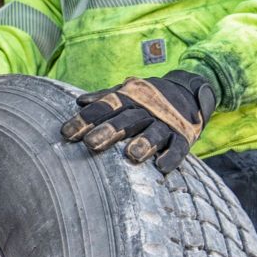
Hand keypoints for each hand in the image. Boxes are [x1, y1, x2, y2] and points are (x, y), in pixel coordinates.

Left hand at [61, 70, 216, 172]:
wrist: (190, 90)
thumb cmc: (148, 98)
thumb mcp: (128, 93)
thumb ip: (104, 98)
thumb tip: (79, 102)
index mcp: (130, 98)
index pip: (105, 106)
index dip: (86, 119)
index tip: (66, 132)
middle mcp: (147, 109)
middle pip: (126, 119)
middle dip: (109, 131)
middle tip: (91, 143)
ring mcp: (166, 122)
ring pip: (154, 132)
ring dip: (143, 143)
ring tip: (131, 155)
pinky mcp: (184, 135)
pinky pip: (178, 147)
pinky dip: (172, 156)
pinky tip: (162, 166)